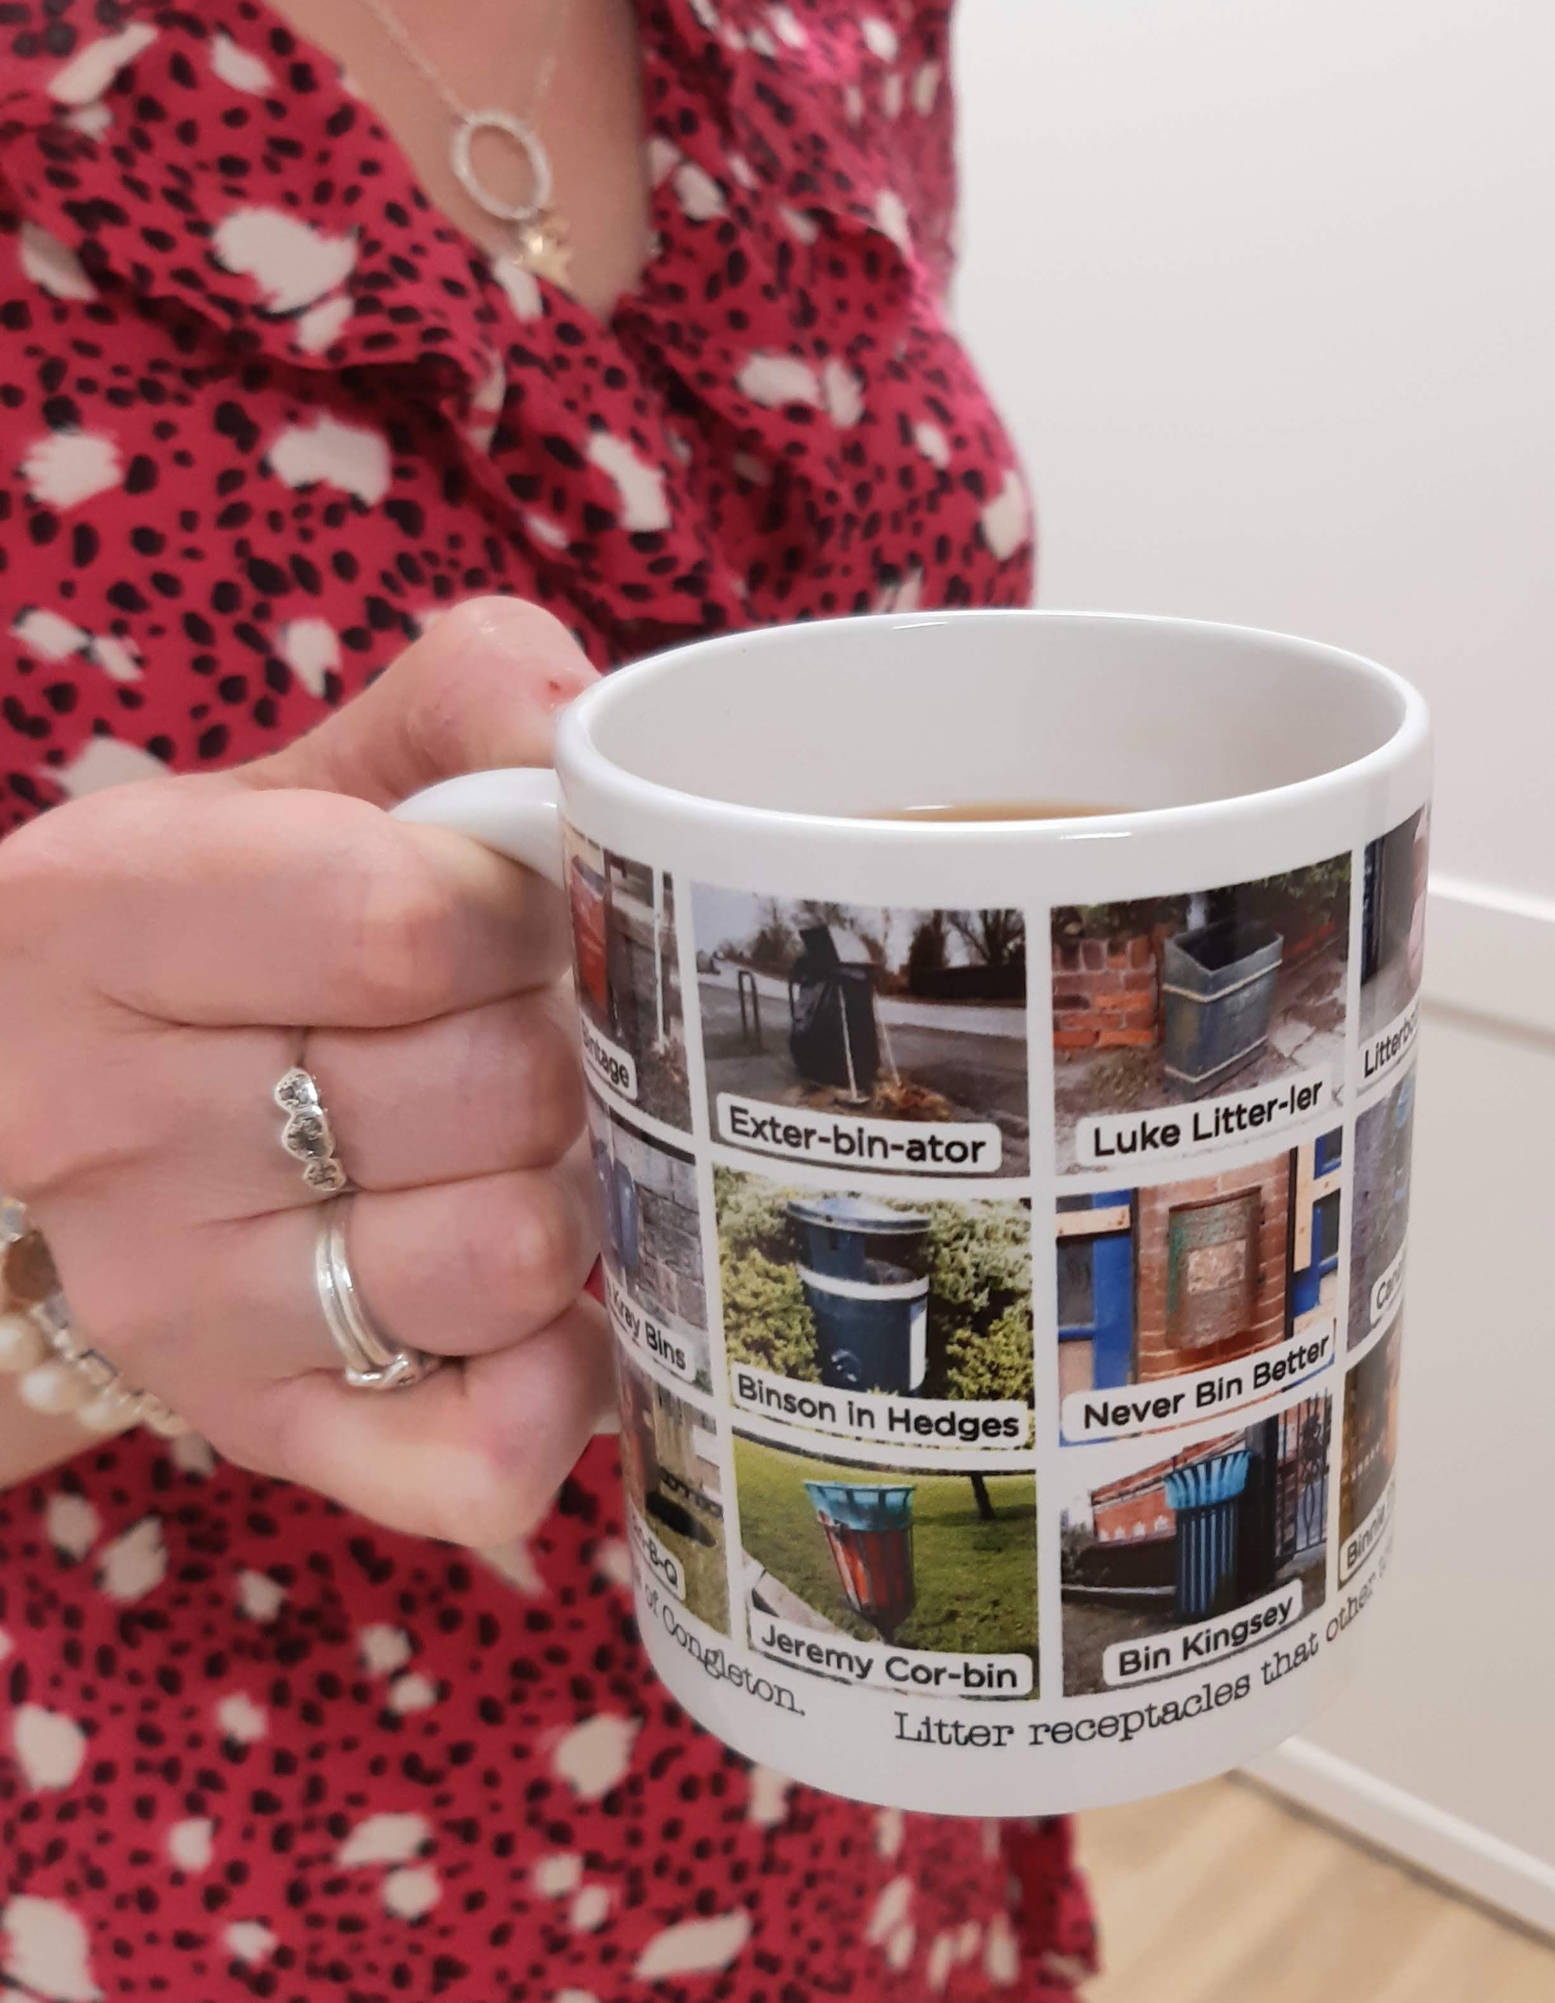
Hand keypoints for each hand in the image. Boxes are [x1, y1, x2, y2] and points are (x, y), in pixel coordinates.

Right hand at [0, 599, 611, 1542]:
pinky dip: (562, 1386)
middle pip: (487, 1093)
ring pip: (509, 1261)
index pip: (407, 924)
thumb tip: (596, 742)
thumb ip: (463, 699)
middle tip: (530, 1030)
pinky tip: (559, 1308)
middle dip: (561, 1047)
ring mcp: (179, 1309)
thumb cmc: (231, 930)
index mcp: (97, 917)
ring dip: (573, 1192)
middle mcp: (106, 1131)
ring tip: (526, 1147)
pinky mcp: (264, 1433)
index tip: (521, 911)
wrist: (70, 1109)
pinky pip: (479, 1458)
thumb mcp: (308, 777)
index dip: (522, 913)